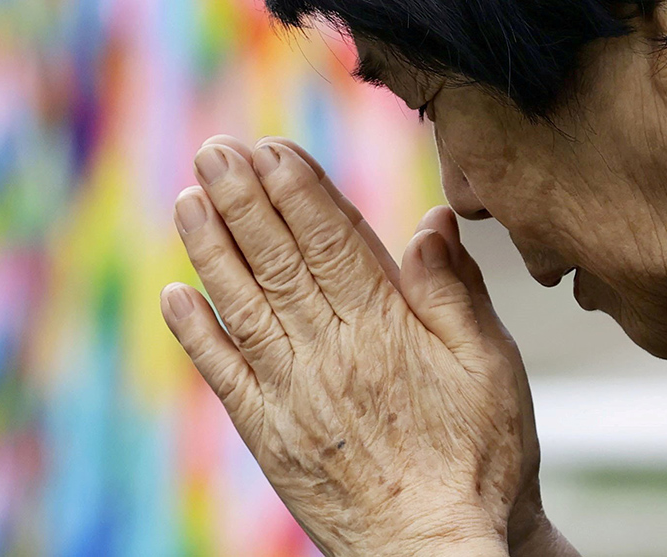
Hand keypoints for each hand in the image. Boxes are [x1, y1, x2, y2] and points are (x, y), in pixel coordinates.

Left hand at [161, 136, 533, 555]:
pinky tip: (174, 295)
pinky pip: (224, 377)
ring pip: (244, 306)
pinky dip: (196, 335)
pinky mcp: (269, 435)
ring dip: (211, 250)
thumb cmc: (480, 458)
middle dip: (243, 200)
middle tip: (214, 151)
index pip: (331, 242)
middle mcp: (329, 352)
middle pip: (278, 262)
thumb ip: (455, 293)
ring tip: (186, 199)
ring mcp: (292, 394)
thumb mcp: (492, 368)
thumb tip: (430, 222)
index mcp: (386, 328)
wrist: (436, 550)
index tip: (270, 149)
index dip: (297, 192)